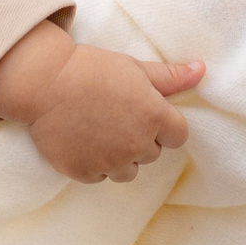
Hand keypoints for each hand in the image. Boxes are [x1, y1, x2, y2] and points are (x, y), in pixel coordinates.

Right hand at [0, 20, 202, 183]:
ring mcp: (109, 162)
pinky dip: (93, 163)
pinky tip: (81, 140)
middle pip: (152, 154)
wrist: (44, 82)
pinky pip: (99, 176)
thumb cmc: (91, 69)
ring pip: (127, 171)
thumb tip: (202, 70)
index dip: (163, 124)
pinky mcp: (84, 173)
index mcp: (155, 117)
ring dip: (119, 156)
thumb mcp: (134, 68)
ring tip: (98, 130)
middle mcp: (137, 145)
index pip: (178, 136)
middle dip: (140, 139)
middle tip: (115, 115)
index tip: (145, 113)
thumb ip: (170, 77)